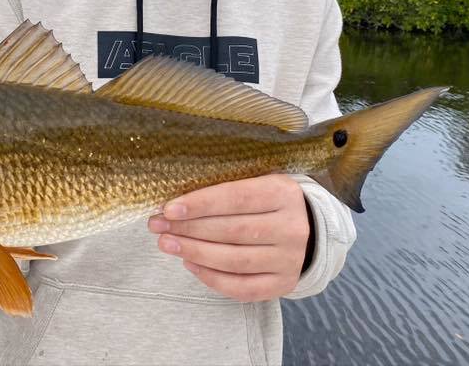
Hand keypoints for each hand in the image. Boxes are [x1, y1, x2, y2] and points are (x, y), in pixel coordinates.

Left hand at [148, 174, 310, 301]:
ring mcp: (289, 259)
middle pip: (232, 230)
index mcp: (283, 193)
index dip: (200, 204)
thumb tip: (176, 203)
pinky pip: (242, 287)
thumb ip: (225, 189)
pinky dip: (212, 277)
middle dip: (189, 229)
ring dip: (194, 252)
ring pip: (234, 260)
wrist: (310, 229)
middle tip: (158, 226)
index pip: (236, 198)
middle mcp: (291, 228)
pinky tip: (190, 264)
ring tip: (167, 243)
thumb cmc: (269, 201)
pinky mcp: (283, 284)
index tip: (168, 208)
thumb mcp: (258, 182)